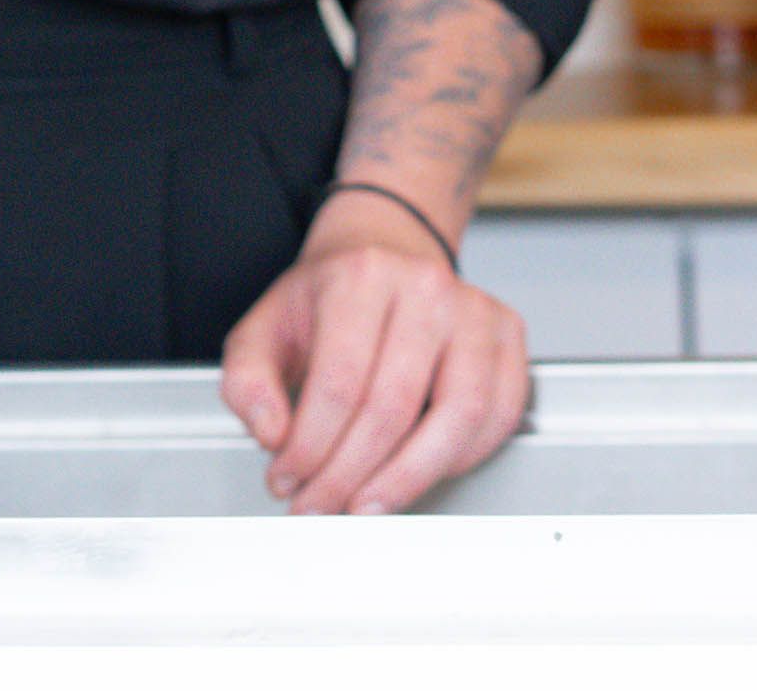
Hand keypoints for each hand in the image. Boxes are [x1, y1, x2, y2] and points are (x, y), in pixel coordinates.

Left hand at [219, 190, 529, 515]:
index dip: (311, 448)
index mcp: (360, 275)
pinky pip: (497, 418)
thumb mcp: (266, 327)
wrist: (382, 252)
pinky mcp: (507, 336)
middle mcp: (424, 287)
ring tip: (368, 503)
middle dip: (350, 476)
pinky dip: (459, 460)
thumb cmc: (328, 297)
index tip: (288, 479)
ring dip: (408, 480)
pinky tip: (417, 471)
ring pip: (458, 418)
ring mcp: (474, 310)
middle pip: (393, 408)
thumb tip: (271, 432)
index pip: (339, 382)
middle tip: (322, 504)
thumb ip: (248, 381)